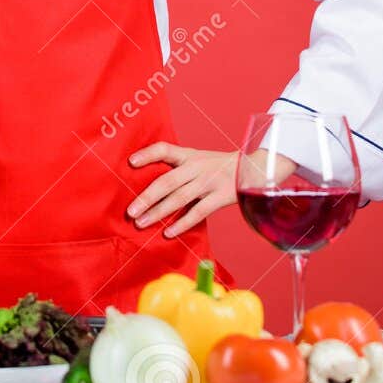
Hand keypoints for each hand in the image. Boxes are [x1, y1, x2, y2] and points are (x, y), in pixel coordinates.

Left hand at [126, 143, 244, 237]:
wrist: (251, 168)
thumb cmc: (216, 167)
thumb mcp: (197, 159)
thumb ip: (176, 168)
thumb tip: (145, 186)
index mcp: (188, 155)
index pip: (164, 149)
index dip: (148, 154)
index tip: (131, 162)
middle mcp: (196, 167)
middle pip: (167, 181)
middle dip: (147, 197)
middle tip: (130, 211)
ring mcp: (208, 182)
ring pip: (179, 198)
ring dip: (158, 212)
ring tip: (141, 223)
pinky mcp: (220, 196)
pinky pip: (198, 212)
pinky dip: (182, 223)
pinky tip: (168, 233)